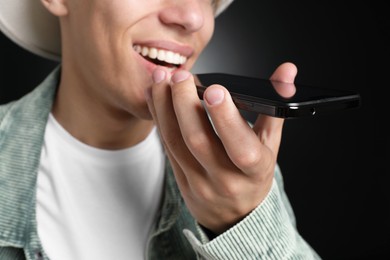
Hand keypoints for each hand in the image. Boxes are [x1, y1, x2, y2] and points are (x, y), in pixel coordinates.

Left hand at [146, 62, 296, 233]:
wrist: (235, 217)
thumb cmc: (254, 176)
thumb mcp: (270, 144)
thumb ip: (275, 106)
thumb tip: (286, 71)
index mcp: (254, 171)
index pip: (240, 148)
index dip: (226, 118)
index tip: (214, 88)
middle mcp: (225, 179)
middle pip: (198, 140)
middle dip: (185, 104)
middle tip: (180, 76)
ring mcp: (199, 183)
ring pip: (175, 142)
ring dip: (164, 107)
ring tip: (161, 78)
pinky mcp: (181, 181)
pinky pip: (166, 148)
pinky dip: (159, 119)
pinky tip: (154, 97)